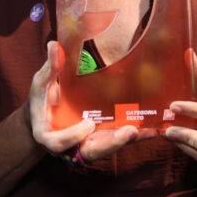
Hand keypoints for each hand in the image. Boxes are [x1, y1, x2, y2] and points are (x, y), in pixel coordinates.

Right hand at [29, 41, 142, 162]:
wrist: (48, 116)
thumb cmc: (42, 101)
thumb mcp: (42, 85)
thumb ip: (50, 69)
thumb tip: (54, 44)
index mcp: (50, 136)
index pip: (59, 143)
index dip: (73, 136)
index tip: (89, 124)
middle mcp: (71, 146)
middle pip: (92, 151)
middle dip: (111, 143)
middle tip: (130, 131)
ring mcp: (88, 145)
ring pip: (108, 148)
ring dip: (127, 140)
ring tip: (143, 129)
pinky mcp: (102, 140)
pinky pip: (118, 141)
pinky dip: (136, 137)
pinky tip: (154, 129)